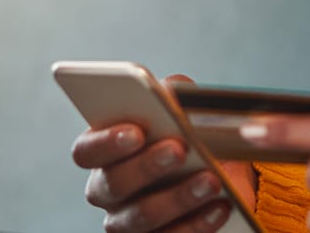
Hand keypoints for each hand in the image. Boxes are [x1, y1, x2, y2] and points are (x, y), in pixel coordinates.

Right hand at [70, 74, 256, 232]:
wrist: (223, 173)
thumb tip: (170, 89)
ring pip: (142, 216)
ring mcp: (128, 221)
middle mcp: (108, 189)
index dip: (106, 142)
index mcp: (105, 151)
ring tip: (211, 181)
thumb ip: (174, 95)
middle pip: (113, 184)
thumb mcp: (184, 109)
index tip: (137, 131)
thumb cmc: (192, 134)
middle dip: (147, 166)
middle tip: (178, 149)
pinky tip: (220, 207)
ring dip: (179, 197)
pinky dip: (197, 223)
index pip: (86, 150)